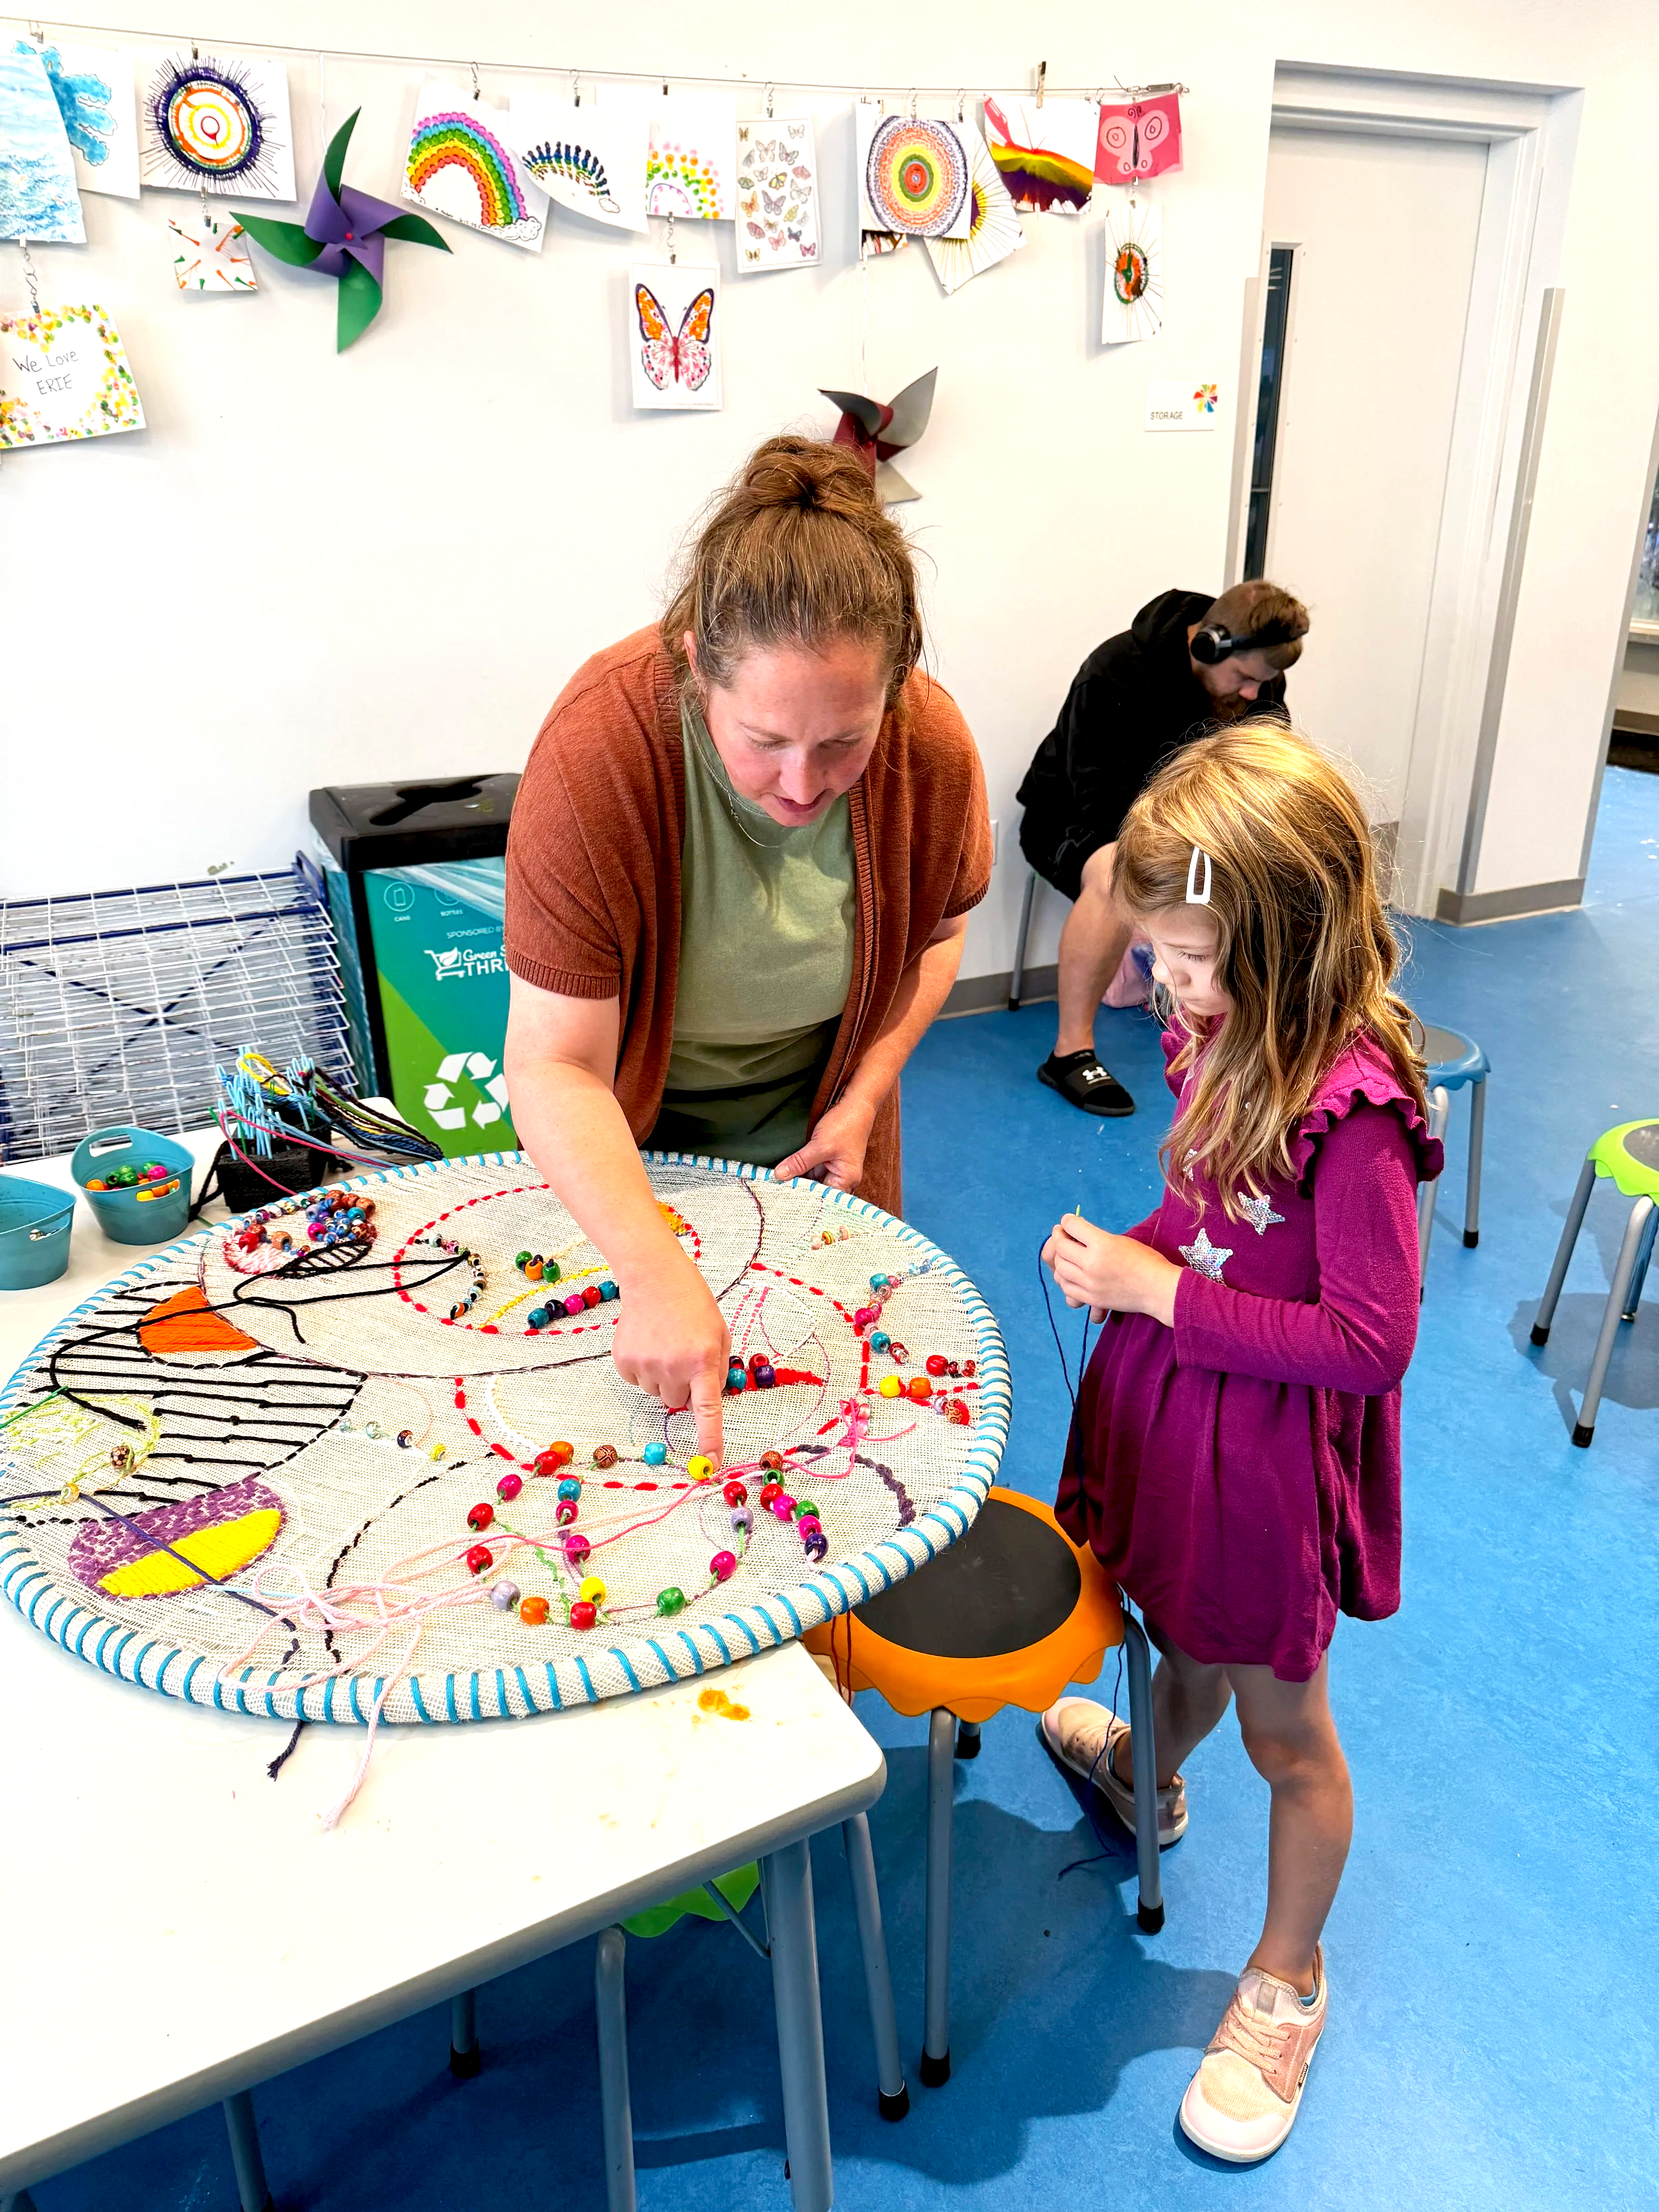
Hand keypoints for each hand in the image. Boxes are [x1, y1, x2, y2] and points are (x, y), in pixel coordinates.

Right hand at [610, 1245, 730, 1463]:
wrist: (654, 1278)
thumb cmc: (693, 1305)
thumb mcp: (719, 1334)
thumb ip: (718, 1370)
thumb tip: (708, 1403)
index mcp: (702, 1360)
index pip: (708, 1410)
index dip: (710, 1439)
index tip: (711, 1465)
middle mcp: (673, 1367)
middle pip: (676, 1403)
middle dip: (682, 1387)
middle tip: (681, 1356)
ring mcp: (645, 1365)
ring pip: (656, 1394)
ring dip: (662, 1377)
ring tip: (663, 1344)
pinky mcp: (623, 1362)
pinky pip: (637, 1382)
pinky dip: (643, 1369)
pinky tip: (647, 1343)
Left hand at [775, 1092, 878, 1192]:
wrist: (855, 1103)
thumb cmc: (845, 1125)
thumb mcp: (820, 1146)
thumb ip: (800, 1162)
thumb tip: (779, 1176)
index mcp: (846, 1180)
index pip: (823, 1199)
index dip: (805, 1200)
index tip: (783, 1200)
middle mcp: (841, 1178)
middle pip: (818, 1192)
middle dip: (799, 1191)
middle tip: (776, 1194)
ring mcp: (834, 1168)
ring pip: (812, 1181)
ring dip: (798, 1181)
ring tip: (776, 1186)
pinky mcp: (826, 1159)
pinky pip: (811, 1170)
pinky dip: (800, 1171)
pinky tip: (785, 1173)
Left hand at [1042, 1213, 1181, 1327]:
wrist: (1158, 1289)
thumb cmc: (1146, 1261)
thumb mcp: (1121, 1240)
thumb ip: (1097, 1237)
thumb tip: (1077, 1233)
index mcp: (1102, 1244)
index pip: (1072, 1226)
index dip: (1067, 1221)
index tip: (1067, 1221)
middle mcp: (1092, 1263)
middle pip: (1061, 1247)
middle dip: (1059, 1238)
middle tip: (1062, 1235)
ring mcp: (1090, 1283)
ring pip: (1060, 1268)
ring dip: (1060, 1259)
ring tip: (1065, 1255)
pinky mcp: (1091, 1299)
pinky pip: (1067, 1288)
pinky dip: (1064, 1279)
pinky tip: (1070, 1274)